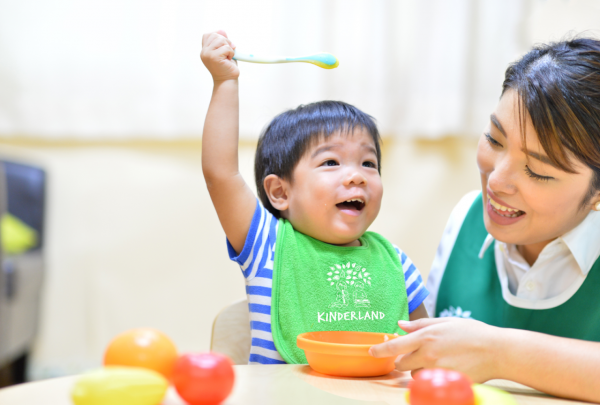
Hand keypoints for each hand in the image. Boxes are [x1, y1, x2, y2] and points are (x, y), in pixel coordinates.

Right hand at [201, 30, 238, 81]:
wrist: (227, 81)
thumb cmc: (227, 67)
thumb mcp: (224, 51)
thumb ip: (222, 41)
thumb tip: (221, 30)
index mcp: (204, 50)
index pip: (208, 35)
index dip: (218, 36)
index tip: (225, 45)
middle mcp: (204, 52)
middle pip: (215, 35)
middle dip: (226, 41)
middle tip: (229, 52)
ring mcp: (208, 54)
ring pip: (220, 40)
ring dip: (229, 47)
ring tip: (229, 56)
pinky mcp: (214, 57)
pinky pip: (226, 47)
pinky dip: (231, 52)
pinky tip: (229, 59)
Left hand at [369, 318, 502, 381]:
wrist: (496, 351)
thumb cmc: (472, 333)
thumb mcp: (444, 322)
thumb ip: (420, 325)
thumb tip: (400, 324)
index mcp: (425, 337)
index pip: (395, 347)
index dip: (380, 350)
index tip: (372, 351)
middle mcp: (428, 354)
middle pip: (402, 364)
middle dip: (404, 360)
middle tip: (418, 353)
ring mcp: (436, 370)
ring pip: (415, 374)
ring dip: (420, 369)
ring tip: (438, 359)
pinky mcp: (445, 381)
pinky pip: (431, 383)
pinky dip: (432, 377)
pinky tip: (446, 368)